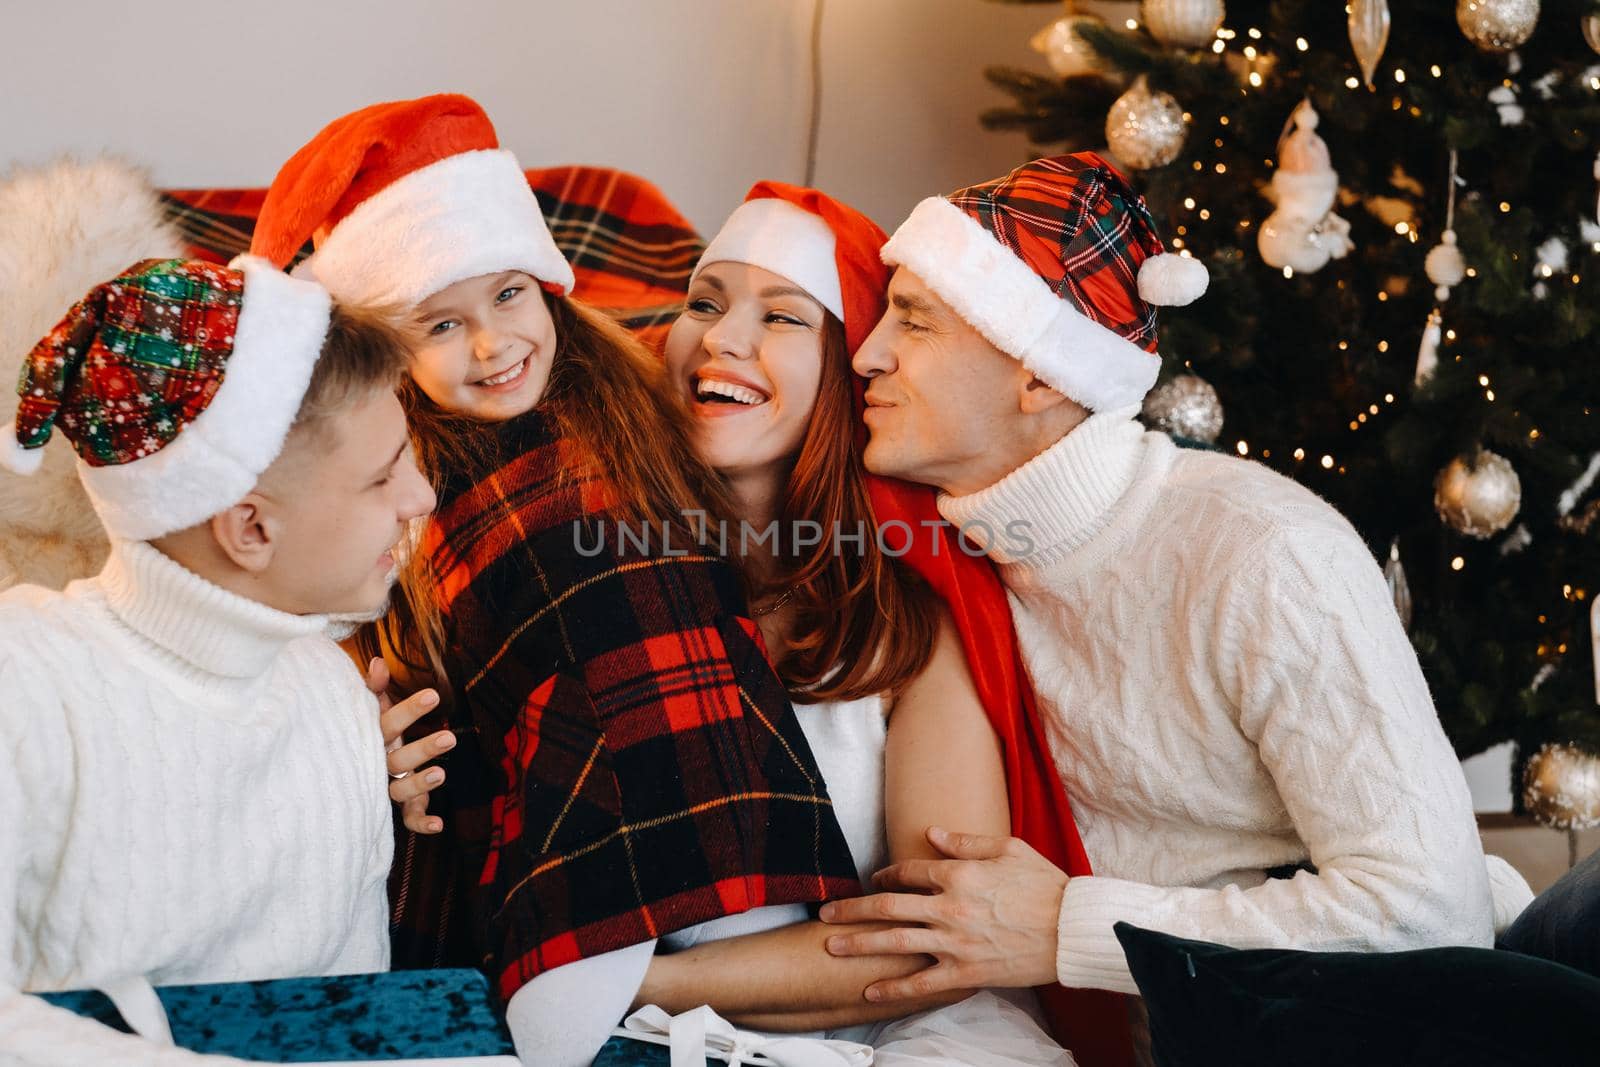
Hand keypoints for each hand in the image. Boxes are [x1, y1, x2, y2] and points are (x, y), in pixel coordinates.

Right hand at [366, 658, 451, 833]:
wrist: (344, 769)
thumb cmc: (366, 731)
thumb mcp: (370, 708)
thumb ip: (373, 687)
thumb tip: (378, 662)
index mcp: (372, 738)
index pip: (388, 723)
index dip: (409, 711)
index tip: (434, 695)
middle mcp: (377, 764)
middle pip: (397, 760)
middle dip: (423, 749)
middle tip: (449, 737)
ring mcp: (387, 786)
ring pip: (399, 790)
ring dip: (419, 785)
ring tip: (441, 774)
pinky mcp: (400, 805)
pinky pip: (407, 817)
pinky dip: (421, 823)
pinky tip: (439, 826)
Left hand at [818, 827, 1065, 1000]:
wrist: (1072, 929)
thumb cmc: (1044, 885)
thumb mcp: (1008, 848)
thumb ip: (965, 841)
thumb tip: (930, 832)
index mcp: (958, 874)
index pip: (908, 871)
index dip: (885, 873)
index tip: (874, 879)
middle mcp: (949, 907)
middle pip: (887, 906)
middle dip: (852, 910)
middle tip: (825, 914)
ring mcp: (955, 943)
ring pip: (895, 943)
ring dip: (859, 944)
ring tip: (831, 946)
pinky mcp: (965, 973)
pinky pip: (921, 984)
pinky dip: (893, 989)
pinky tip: (870, 991)